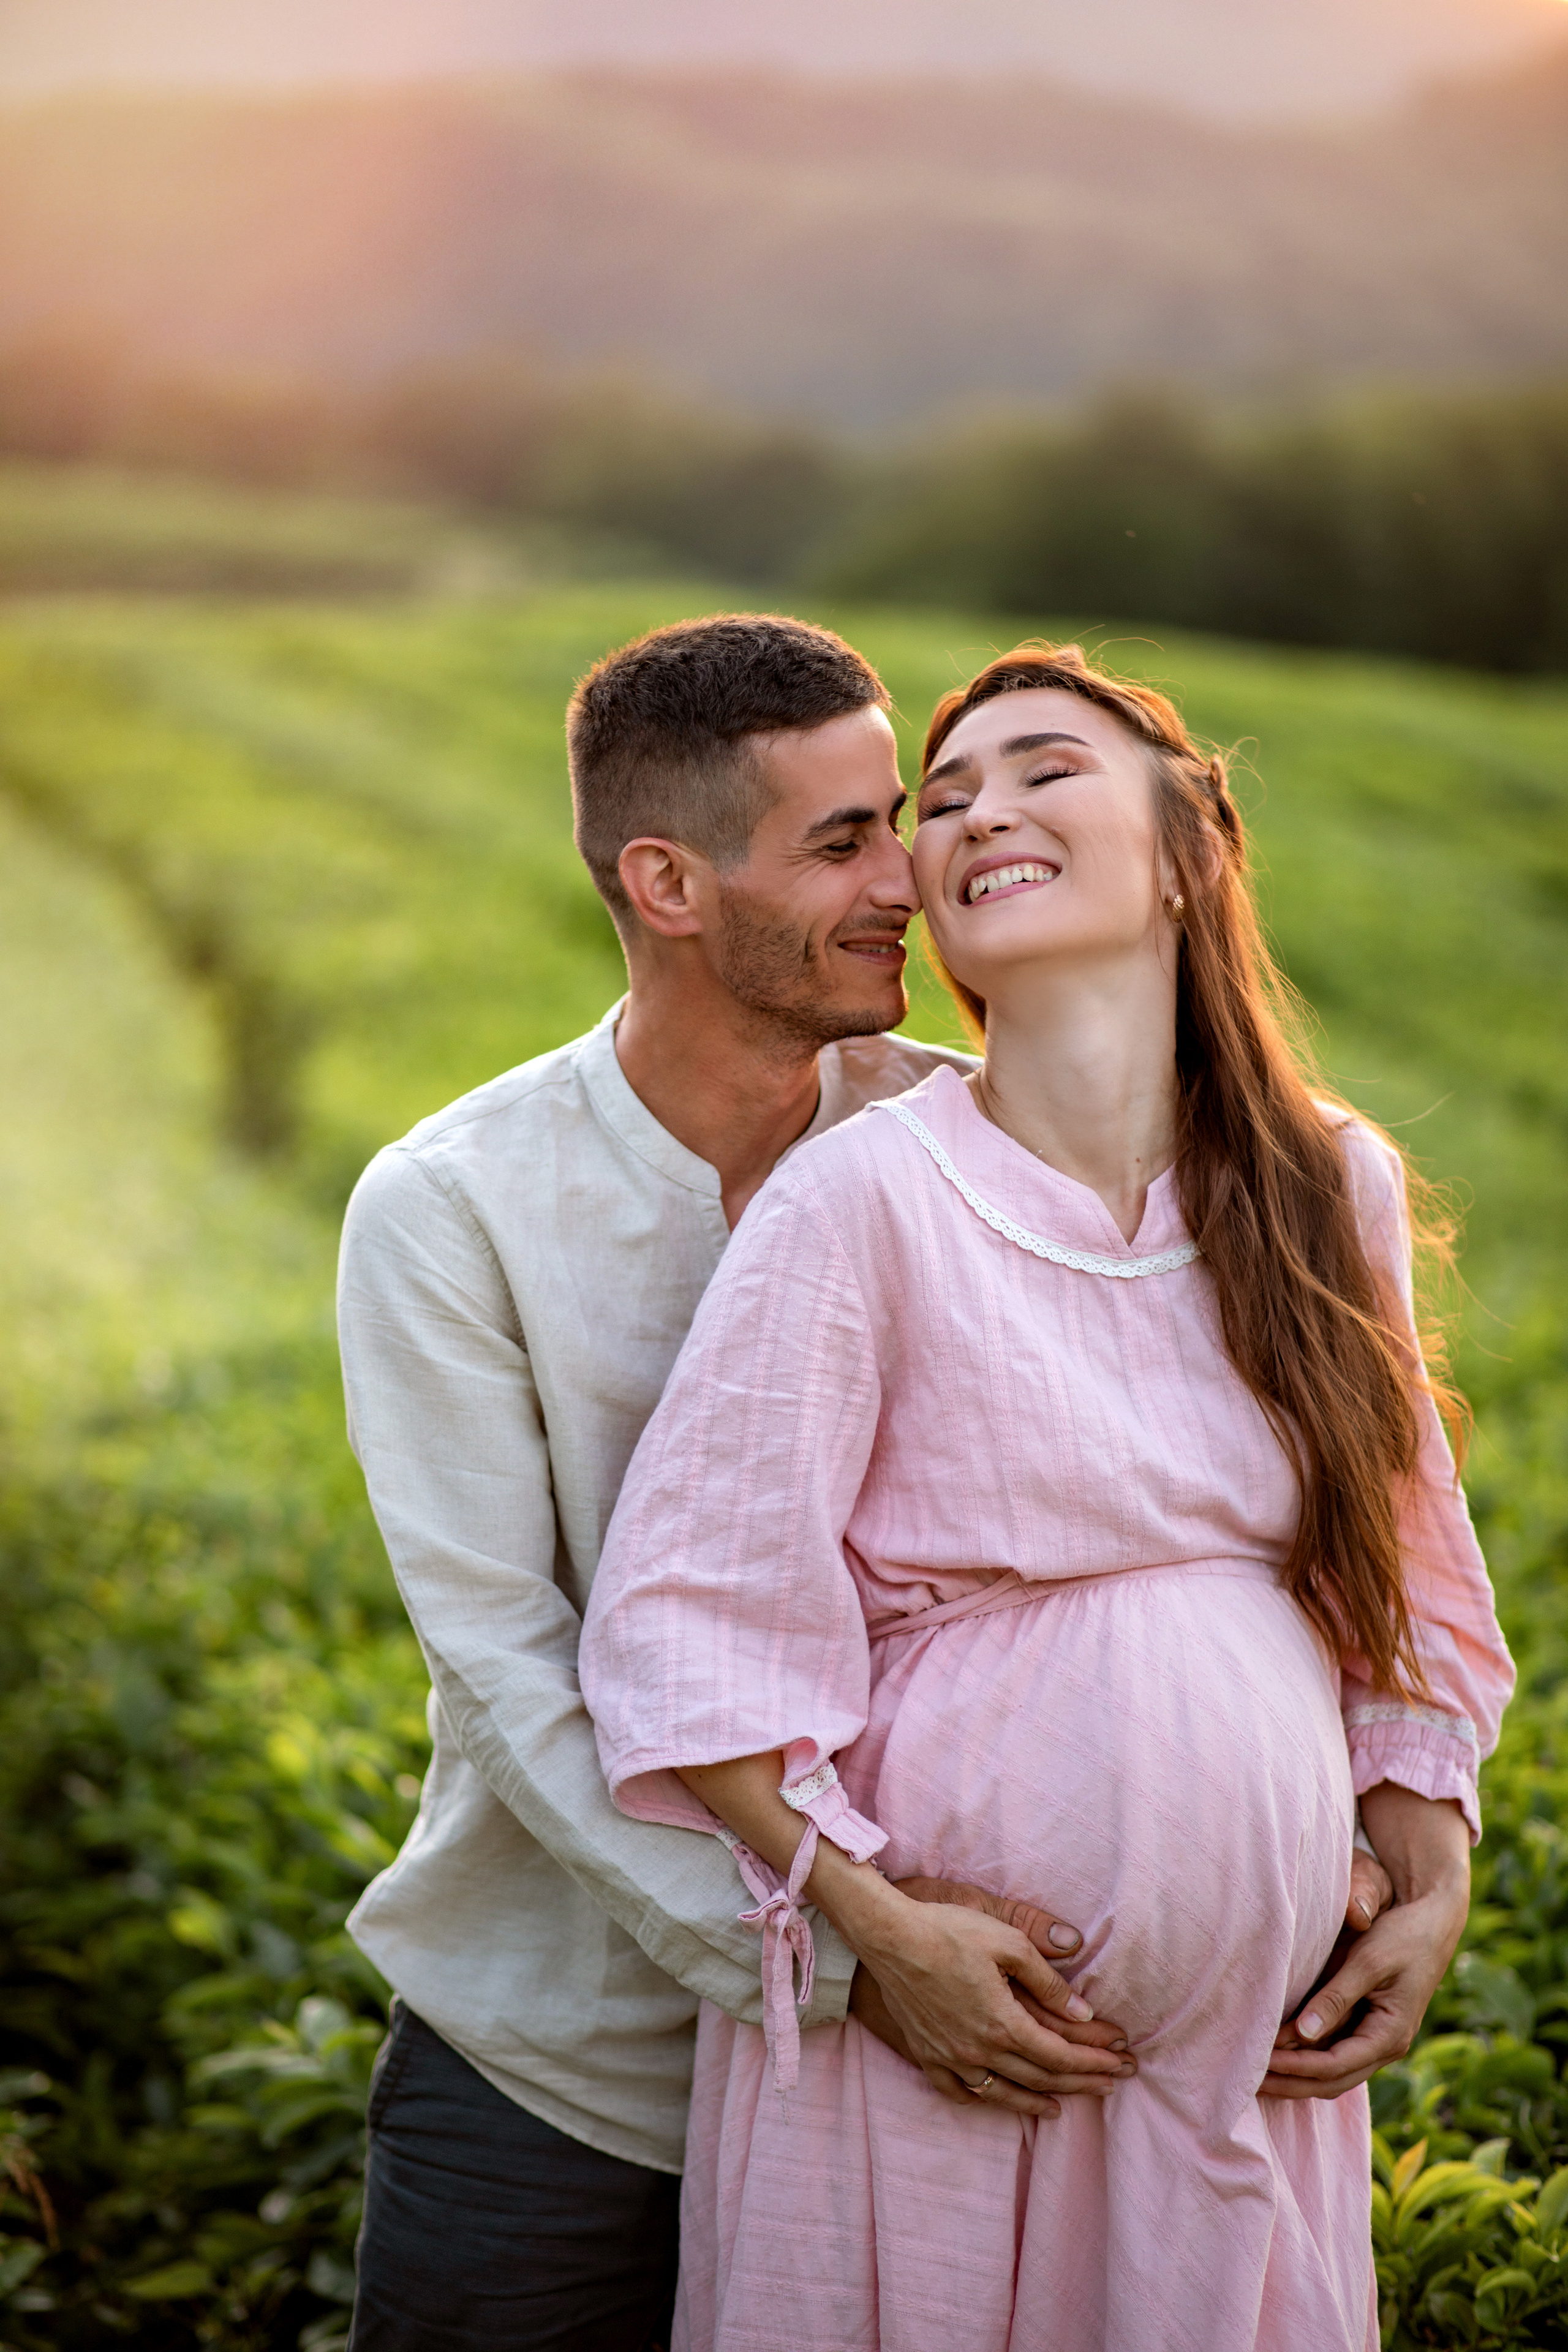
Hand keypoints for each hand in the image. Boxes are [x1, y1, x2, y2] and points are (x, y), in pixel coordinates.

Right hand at [847, 1876, 1134, 2117]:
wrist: (890, 1936)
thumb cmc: (950, 1931)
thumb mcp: (1009, 1944)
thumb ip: (1049, 1982)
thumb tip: (1085, 2013)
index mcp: (1003, 2022)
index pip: (1059, 2055)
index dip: (1094, 2061)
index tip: (1120, 2063)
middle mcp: (979, 2050)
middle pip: (1039, 2078)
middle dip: (1080, 2082)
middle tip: (1110, 2084)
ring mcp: (950, 2057)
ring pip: (1002, 2093)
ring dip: (1036, 2102)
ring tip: (1061, 2107)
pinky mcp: (927, 2054)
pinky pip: (957, 2091)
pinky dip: (981, 2100)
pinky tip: (996, 2100)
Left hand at [1262, 1785, 1468, 2100]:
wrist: (1431, 1921)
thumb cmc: (1401, 1936)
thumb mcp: (1367, 1962)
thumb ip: (1336, 1998)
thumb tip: (1302, 2034)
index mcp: (1390, 2035)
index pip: (1334, 2065)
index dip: (1295, 2067)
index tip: (1259, 2061)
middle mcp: (1385, 2048)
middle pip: (1331, 2082)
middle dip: (1289, 2083)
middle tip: (1247, 2080)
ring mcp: (1376, 2042)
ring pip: (1331, 2075)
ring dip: (1294, 2078)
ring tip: (1254, 2074)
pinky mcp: (1366, 2028)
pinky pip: (1333, 2056)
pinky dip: (1306, 2061)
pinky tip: (1278, 2056)